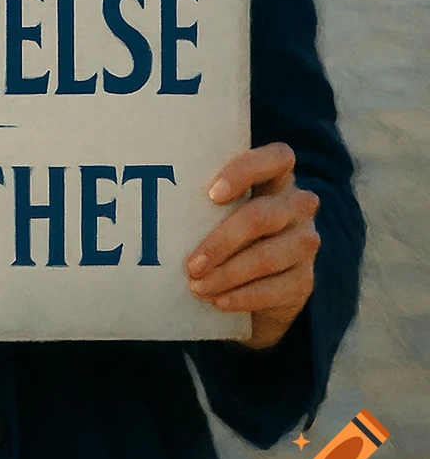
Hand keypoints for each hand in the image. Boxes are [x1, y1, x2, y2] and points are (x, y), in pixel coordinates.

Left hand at [184, 142, 319, 350]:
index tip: (211, 194)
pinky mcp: (305, 280)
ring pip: (267, 257)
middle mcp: (297, 205)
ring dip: (227, 275)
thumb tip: (153, 199)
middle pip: (263, 217)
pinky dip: (242, 297)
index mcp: (277, 176)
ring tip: (196, 286)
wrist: (259, 283)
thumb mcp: (219, 208)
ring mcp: (304, 242)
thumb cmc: (225, 229)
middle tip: (191, 264)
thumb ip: (203, 198)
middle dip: (221, 241)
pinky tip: (218, 301)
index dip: (246, 171)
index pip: (278, 157)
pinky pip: (275, 290)